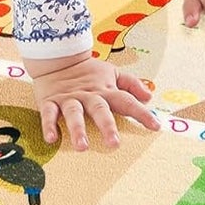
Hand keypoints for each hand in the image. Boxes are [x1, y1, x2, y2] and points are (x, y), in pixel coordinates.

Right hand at [25, 53, 159, 150]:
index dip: (141, 113)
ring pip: (74, 113)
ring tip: (82, 147)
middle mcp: (88, 95)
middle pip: (99, 110)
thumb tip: (149, 97)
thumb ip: (131, 84)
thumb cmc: (87, 71)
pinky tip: (51, 139)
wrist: (57, 57)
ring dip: (77, 129)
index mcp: (105, 90)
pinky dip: (49, 125)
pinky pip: (49, 113)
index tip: (155, 126)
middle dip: (107, 126)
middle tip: (114, 144)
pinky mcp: (50, 101)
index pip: (127, 101)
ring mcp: (69, 98)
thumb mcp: (112, 73)